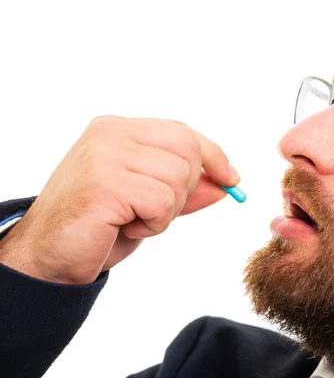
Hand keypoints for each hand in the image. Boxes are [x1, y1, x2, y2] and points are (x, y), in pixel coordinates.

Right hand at [0, 115, 239, 283]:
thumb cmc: (98, 227)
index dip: (213, 155)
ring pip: (178, 176)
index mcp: (118, 129)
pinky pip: (162, 201)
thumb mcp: (149, 202)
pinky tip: (126, 227)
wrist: (49, 257)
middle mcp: (110, 133)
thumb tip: (225, 183)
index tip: (231, 178)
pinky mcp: (106, 182)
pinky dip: (154, 224)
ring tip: (133, 220)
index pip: (182, 132)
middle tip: (155, 210)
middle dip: (185, 189)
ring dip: (167, 211)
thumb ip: (183, 188)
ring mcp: (105, 154)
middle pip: (187, 149)